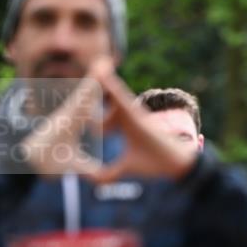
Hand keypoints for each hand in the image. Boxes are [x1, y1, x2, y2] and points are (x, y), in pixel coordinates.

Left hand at [19, 57, 199, 181]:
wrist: (174, 164)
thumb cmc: (154, 163)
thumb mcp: (125, 168)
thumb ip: (109, 173)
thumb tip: (92, 180)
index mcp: (122, 126)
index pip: (101, 116)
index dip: (88, 112)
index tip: (72, 110)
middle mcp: (127, 115)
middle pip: (105, 100)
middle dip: (91, 91)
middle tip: (78, 83)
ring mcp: (132, 112)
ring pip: (112, 91)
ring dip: (101, 78)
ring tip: (89, 66)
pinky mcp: (137, 113)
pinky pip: (121, 95)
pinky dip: (111, 84)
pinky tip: (100, 73)